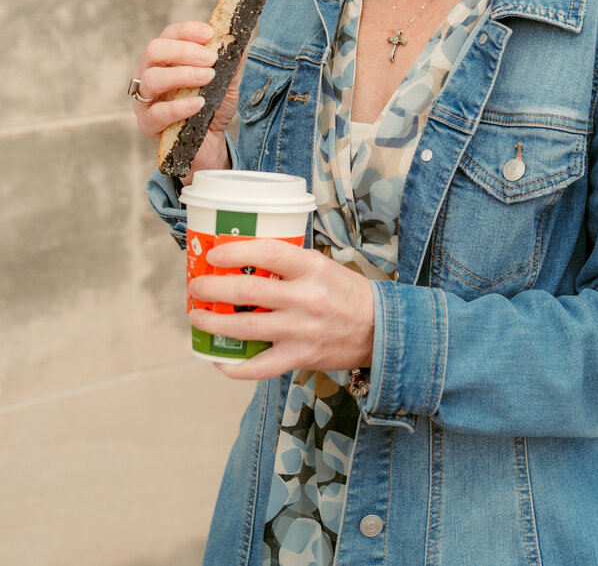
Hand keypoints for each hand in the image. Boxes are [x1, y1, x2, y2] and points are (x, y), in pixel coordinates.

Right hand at [131, 21, 236, 177]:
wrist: (210, 146)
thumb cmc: (211, 110)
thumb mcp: (226, 84)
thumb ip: (230, 65)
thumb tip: (240, 43)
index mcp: (166, 60)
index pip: (168, 35)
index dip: (187, 31)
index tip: (210, 33)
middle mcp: (149, 74)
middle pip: (154, 50)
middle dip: (184, 50)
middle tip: (210, 58)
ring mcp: (145, 100)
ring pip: (151, 79)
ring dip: (183, 74)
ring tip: (208, 78)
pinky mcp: (148, 125)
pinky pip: (157, 113)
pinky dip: (179, 106)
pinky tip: (199, 104)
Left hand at [188, 238, 374, 380]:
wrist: (378, 329)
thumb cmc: (345, 292)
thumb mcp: (321, 266)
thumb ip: (288, 264)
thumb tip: (245, 260)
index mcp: (310, 267)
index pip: (267, 252)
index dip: (235, 251)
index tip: (214, 254)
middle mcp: (304, 297)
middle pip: (247, 290)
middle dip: (212, 289)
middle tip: (197, 286)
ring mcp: (300, 330)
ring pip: (246, 328)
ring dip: (214, 323)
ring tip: (198, 317)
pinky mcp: (299, 357)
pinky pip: (258, 367)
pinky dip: (234, 366)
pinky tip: (219, 359)